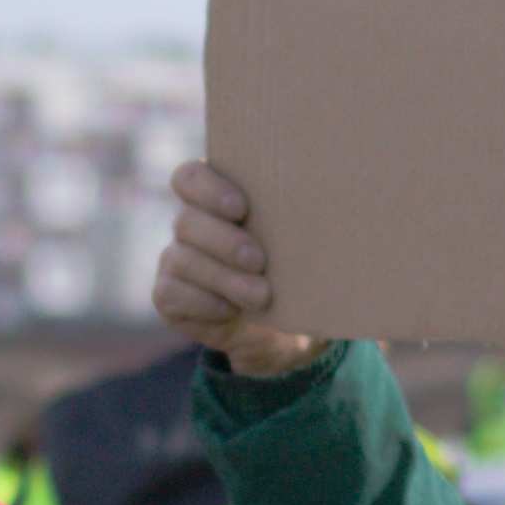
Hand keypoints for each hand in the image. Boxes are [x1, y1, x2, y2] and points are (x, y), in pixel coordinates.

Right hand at [152, 163, 325, 377]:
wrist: (277, 327)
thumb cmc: (292, 269)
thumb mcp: (299, 243)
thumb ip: (299, 218)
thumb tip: (335, 205)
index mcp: (215, 198)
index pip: (190, 178)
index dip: (208, 190)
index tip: (242, 208)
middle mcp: (189, 224)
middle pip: (187, 221)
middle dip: (224, 242)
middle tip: (259, 261)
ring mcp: (175, 259)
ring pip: (182, 259)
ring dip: (224, 279)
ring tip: (261, 295)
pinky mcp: (169, 295)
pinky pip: (172, 294)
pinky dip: (205, 303)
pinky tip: (232, 310)